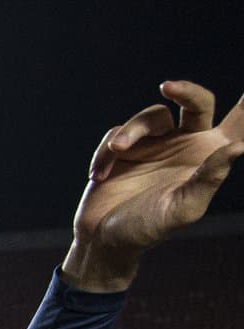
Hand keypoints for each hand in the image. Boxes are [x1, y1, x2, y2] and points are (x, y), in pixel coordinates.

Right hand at [64, 81, 243, 291]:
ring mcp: (153, 144)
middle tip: (168, 87)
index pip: (237, 125)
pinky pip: (116, 133)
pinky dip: (106, 152)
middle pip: (196, 103)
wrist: (101, 240)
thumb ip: (209, 178)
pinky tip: (101, 175)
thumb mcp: (182, 209)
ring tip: (117, 150)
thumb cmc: (146, 230)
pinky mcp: (123, 148)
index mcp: (207, 158)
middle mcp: (184, 145)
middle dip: (186, 91)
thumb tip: (238, 146)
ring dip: (131, 131)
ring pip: (151, 117)